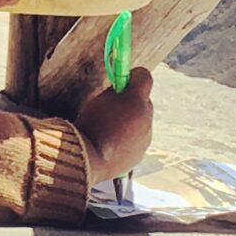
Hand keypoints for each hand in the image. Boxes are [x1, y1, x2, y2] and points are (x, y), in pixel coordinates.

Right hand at [75, 67, 153, 184]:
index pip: (144, 77)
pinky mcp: (140, 154)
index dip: (133, 76)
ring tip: (108, 128)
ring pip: (140, 122)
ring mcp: (145, 138)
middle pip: (143, 102)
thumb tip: (120, 89)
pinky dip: (127, 139)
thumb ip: (114, 92)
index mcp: (137, 101)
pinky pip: (136, 140)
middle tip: (113, 105)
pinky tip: (110, 143)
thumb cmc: (91, 125)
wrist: (88, 159)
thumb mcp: (99, 99)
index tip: (122, 78)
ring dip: (129, 122)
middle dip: (131, 102)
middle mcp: (146, 118)